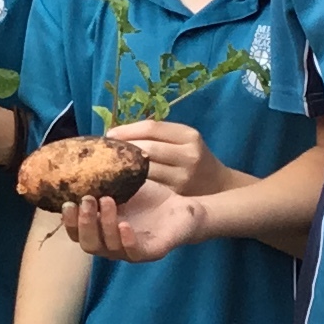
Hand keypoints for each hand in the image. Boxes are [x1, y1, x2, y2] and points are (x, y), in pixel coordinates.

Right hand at [61, 181, 211, 262]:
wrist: (185, 205)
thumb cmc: (151, 198)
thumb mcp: (122, 186)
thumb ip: (102, 182)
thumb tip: (78, 161)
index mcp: (101, 230)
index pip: (76, 233)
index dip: (69, 222)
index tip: (66, 202)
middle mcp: (112, 244)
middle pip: (88, 244)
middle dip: (84, 223)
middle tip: (87, 200)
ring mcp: (131, 250)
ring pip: (109, 248)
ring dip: (104, 225)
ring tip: (108, 201)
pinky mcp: (152, 251)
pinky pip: (134, 253)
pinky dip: (127, 240)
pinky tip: (124, 225)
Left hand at [102, 118, 230, 196]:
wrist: (218, 186)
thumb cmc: (193, 158)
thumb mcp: (183, 140)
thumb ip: (157, 135)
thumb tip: (118, 133)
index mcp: (188, 136)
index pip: (151, 128)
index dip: (127, 130)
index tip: (109, 134)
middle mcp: (188, 155)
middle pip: (147, 148)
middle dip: (123, 148)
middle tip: (106, 151)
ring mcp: (182, 177)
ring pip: (145, 169)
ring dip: (124, 167)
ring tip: (110, 165)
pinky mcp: (175, 195)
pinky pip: (148, 186)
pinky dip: (132, 182)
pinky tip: (121, 180)